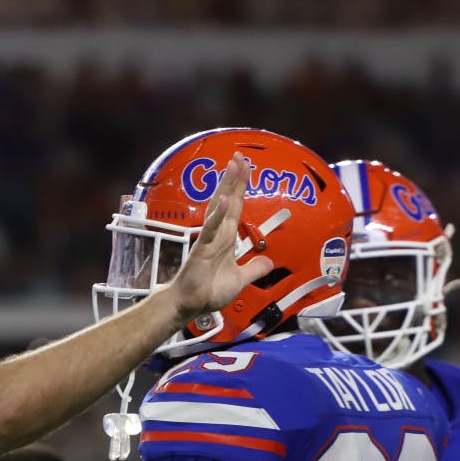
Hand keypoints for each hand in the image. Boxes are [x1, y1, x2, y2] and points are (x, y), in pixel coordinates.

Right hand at [169, 153, 273, 321]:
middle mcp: (218, 234)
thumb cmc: (208, 291)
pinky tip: (221, 201)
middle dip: (235, 178)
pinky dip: (216, 215)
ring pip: (219, 207)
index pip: (236, 207)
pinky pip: (210, 229)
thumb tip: (269, 262)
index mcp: (226, 238)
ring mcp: (209, 239)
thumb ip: (254, 269)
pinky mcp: (201, 249)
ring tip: (232, 166)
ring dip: (226, 187)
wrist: (191, 305)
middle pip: (228, 200)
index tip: (246, 168)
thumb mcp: (240, 279)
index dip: (241, 188)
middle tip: (239, 156)